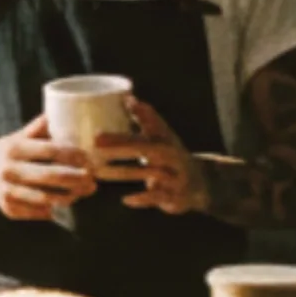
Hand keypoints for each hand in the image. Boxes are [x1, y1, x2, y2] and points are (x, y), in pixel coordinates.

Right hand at [0, 114, 95, 220]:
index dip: (72, 155)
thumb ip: (41, 127)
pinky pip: (36, 212)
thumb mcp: (20, 135)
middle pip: (50, 176)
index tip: (89, 159)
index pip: (50, 150)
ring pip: (45, 198)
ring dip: (69, 197)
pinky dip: (52, 209)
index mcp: (16, 148)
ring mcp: (8, 191)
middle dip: (76, 180)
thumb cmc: (8, 150)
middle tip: (93, 181)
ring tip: (84, 192)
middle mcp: (10, 170)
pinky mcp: (8, 208)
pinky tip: (63, 204)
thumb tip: (65, 109)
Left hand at [103, 94, 207, 213]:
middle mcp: (174, 155)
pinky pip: (158, 197)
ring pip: (151, 172)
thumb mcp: (162, 138)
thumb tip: (127, 97)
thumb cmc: (170, 156)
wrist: (199, 183)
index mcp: (168, 139)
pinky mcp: (176, 196)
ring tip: (99, 171)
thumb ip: (145, 120)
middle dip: (122, 143)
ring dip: (124, 172)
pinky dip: (143, 198)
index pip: (156, 124)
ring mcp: (176, 175)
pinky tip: (125, 199)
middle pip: (148, 147)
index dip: (144, 114)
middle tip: (95, 140)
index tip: (128, 103)